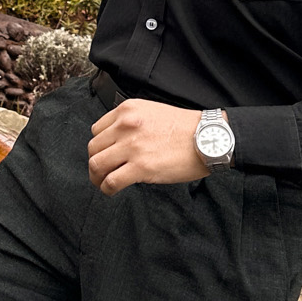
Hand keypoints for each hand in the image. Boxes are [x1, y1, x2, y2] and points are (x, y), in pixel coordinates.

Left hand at [88, 98, 206, 193]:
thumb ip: (131, 122)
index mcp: (128, 110)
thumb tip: (117, 142)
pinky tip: (111, 190)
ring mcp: (132, 146)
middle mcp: (125, 125)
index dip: (100, 146)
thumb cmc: (186, 128)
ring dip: (97, 177)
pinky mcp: (140, 167)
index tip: (105, 155)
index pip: (97, 130)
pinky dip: (106, 189)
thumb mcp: (152, 112)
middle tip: (101, 172)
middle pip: (93, 148)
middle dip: (95, 162)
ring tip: (103, 183)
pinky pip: (111, 181)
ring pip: (96, 165)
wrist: (208, 138)